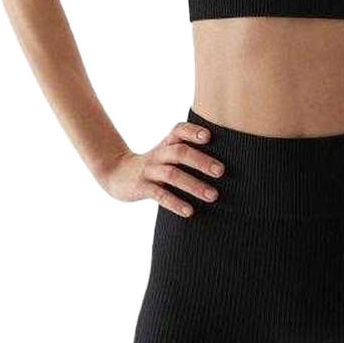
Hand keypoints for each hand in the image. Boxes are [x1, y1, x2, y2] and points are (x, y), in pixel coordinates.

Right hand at [98, 120, 225, 216]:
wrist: (117, 174)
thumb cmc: (155, 165)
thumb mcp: (168, 154)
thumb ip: (189, 152)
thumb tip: (226, 161)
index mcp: (167, 143)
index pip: (179, 131)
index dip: (193, 132)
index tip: (210, 136)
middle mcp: (159, 154)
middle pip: (180, 152)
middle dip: (201, 161)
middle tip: (221, 171)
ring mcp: (149, 170)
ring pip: (172, 174)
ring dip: (194, 185)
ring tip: (213, 196)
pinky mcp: (141, 187)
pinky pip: (159, 194)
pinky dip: (175, 202)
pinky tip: (190, 211)